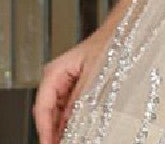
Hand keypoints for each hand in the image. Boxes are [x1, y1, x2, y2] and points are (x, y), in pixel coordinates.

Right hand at [32, 28, 109, 143]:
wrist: (122, 32)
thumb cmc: (109, 44)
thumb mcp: (94, 73)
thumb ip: (79, 97)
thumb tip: (67, 121)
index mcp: (55, 72)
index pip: (42, 107)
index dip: (44, 130)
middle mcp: (56, 78)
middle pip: (47, 113)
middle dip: (52, 131)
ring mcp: (64, 84)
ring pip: (57, 113)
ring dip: (61, 128)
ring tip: (66, 141)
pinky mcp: (74, 88)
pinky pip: (68, 108)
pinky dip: (70, 120)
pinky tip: (74, 131)